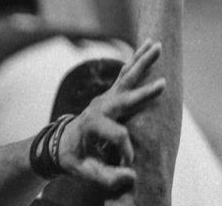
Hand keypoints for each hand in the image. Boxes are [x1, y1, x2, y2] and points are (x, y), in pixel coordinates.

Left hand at [57, 40, 164, 190]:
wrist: (59, 143)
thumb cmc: (73, 157)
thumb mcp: (84, 171)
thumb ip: (106, 176)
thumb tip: (132, 176)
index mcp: (92, 124)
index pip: (118, 135)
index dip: (126, 151)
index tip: (128, 164)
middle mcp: (100, 105)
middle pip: (125, 90)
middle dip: (144, 83)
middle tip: (162, 76)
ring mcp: (105, 96)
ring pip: (126, 75)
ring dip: (142, 59)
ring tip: (156, 44)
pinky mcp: (110, 93)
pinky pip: (124, 73)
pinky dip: (136, 59)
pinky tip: (145, 47)